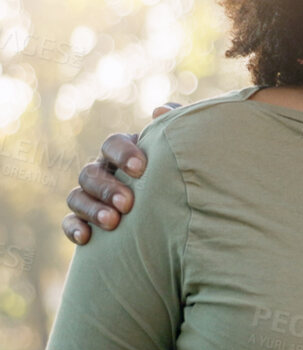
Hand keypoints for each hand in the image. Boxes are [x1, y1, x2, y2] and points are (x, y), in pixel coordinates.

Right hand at [62, 103, 176, 244]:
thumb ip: (174, 126)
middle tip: (128, 203)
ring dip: (92, 209)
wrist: (183, 211)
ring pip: (77, 196)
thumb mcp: (181, 149)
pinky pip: (70, 221)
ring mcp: (91, 195)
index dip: (123, 154)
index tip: (141, 169)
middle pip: (91, 172)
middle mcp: (104, 171)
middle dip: (107, 188)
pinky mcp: (85, 219)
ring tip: (112, 222)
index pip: (113, 144)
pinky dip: (74, 228)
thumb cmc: (182, 172)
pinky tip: (86, 238)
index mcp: (125, 151)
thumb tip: (160, 111)